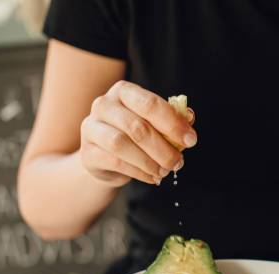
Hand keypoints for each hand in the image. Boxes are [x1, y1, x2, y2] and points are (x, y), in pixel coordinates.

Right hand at [80, 80, 196, 186]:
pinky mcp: (87, 152)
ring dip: (150, 161)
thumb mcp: (155, 124)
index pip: (150, 104)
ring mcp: (91, 128)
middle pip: (137, 127)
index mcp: (123, 92)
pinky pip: (115, 162)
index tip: (191, 140)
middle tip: (178, 162)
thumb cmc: (135, 135)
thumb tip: (189, 116)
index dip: (173, 123)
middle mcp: (103, 105)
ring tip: (165, 171)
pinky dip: (139, 172)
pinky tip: (153, 177)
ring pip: (122, 144)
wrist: (106, 158)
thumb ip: (172, 119)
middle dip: (163, 148)